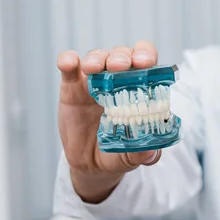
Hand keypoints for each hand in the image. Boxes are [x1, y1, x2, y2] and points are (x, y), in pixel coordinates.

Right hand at [57, 42, 160, 202]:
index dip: (146, 56)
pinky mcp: (72, 87)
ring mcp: (95, 82)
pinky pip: (70, 69)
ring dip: (97, 58)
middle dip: (122, 56)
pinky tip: (69, 63)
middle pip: (122, 55)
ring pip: (98, 57)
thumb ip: (144, 153)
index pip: (147, 62)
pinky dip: (68, 61)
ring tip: (93, 68)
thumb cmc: (120, 151)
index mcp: (140, 89)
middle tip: (119, 66)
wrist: (92, 164)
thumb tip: (151, 153)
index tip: (145, 63)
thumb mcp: (134, 155)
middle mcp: (119, 80)